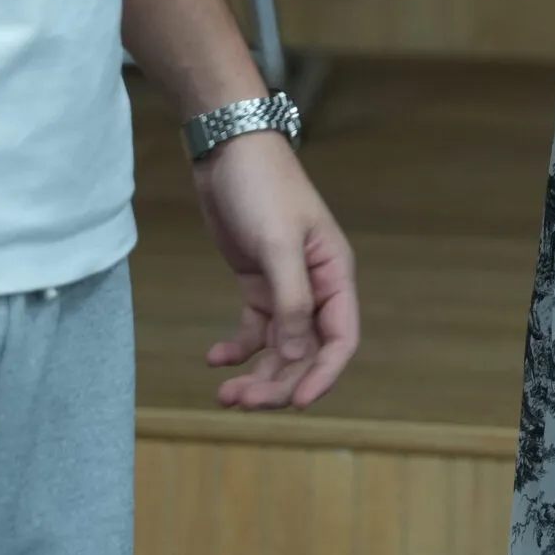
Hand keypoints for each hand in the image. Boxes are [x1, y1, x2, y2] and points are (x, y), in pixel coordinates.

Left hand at [193, 132, 359, 408]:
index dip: (323, 376)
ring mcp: (284, 286)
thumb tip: (296, 357)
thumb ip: (291, 300)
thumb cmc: (262, 186)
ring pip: (278, 348)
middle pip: (305, 353)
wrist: (227, 150)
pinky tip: (214, 358)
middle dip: (278, 383)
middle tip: (241, 401)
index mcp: (334, 274)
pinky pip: (252, 330)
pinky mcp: (256, 283)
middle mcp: (314, 286)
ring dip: (255, 374)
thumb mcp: (278, 243)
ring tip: (223, 394)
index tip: (297, 404)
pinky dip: (236, 349)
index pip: (340, 339)